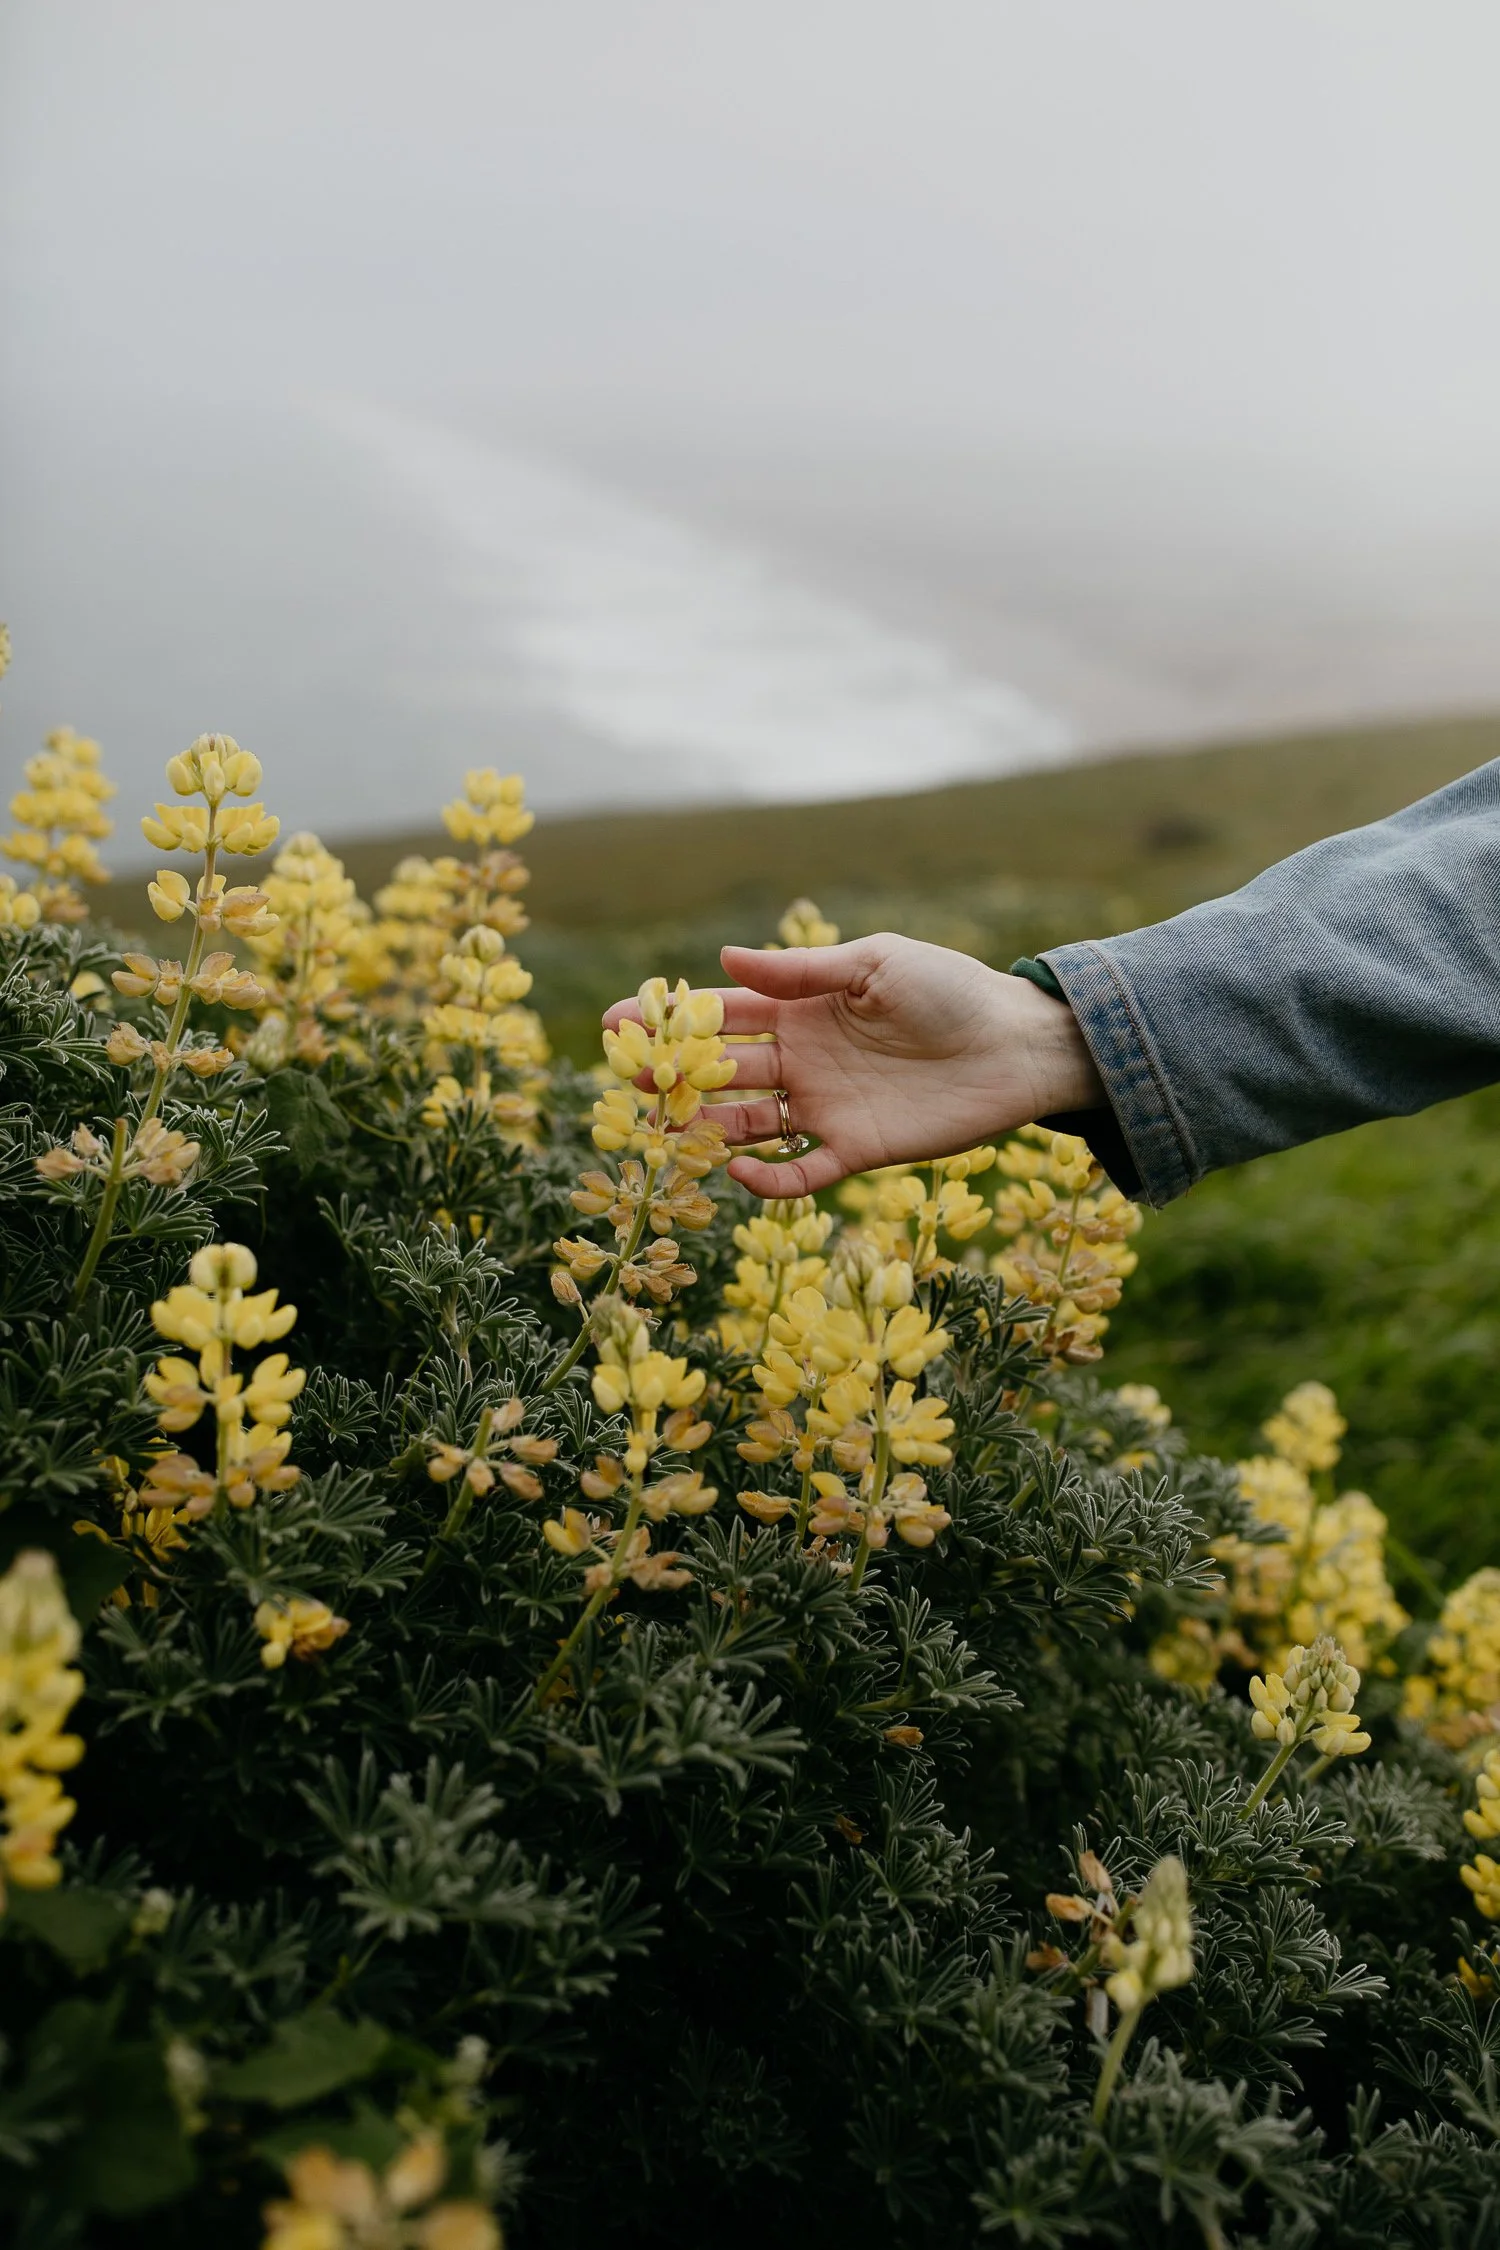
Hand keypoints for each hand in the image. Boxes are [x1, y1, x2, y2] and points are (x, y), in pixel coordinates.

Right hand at [603, 934, 1104, 1197]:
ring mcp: (826, 1106)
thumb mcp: (875, 965)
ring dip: (708, 1127)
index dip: (673, 1018)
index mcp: (804, 1010)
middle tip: (632, 1078)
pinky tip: (737, 1171)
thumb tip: (723, 960)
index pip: (725, 1014)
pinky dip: (767, 1179)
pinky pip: (799, 1171)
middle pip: (724, 1071)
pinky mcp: (855, 1149)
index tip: (619, 1022)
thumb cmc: (951, 991)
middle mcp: (804, 1060)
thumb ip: (802, 971)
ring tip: (669, 1129)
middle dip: (676, 1074)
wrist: (1017, 1045)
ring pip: (748, 1124)